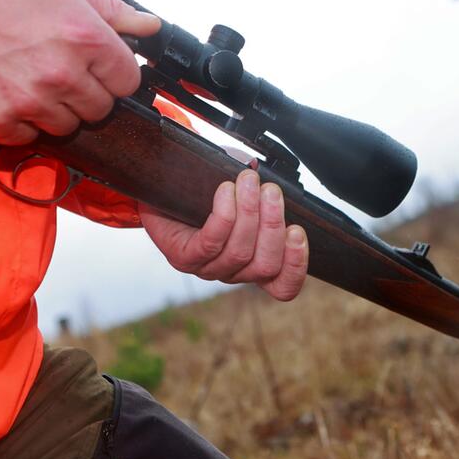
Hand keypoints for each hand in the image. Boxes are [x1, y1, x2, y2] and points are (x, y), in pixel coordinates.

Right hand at [0, 0, 159, 144]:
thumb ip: (109, 8)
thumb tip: (149, 26)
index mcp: (84, 37)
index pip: (127, 80)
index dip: (112, 73)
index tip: (96, 65)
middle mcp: (62, 75)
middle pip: (100, 108)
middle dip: (84, 92)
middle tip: (54, 68)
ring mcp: (31, 103)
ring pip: (67, 126)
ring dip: (53, 109)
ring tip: (26, 78)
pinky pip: (28, 138)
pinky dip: (20, 122)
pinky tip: (5, 93)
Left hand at [140, 169, 308, 300]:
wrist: (160, 190)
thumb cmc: (205, 192)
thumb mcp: (240, 191)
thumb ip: (259, 189)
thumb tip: (265, 173)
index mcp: (253, 263)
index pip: (282, 285)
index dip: (296, 265)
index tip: (298, 232)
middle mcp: (232, 272)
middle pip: (265, 265)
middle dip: (273, 224)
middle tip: (271, 190)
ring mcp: (207, 268)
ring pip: (240, 253)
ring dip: (249, 213)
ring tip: (248, 181)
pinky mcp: (183, 257)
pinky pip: (210, 243)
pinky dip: (223, 215)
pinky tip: (225, 191)